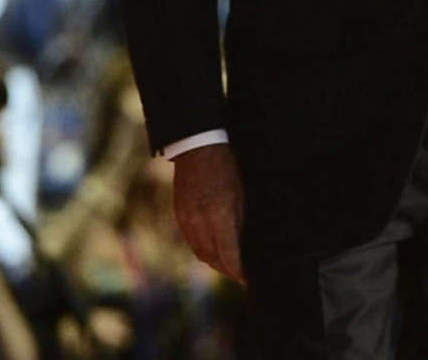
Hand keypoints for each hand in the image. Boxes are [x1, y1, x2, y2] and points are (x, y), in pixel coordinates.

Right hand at [172, 144, 246, 282]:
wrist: (198, 149)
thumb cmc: (228, 168)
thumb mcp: (242, 193)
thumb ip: (241, 221)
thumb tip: (245, 244)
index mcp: (219, 216)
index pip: (229, 255)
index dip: (238, 271)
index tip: (248, 278)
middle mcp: (200, 222)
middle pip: (213, 259)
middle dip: (227, 270)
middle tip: (241, 276)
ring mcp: (186, 220)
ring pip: (200, 253)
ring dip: (214, 264)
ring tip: (229, 267)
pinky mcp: (179, 216)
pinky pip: (191, 242)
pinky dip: (203, 251)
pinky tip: (213, 252)